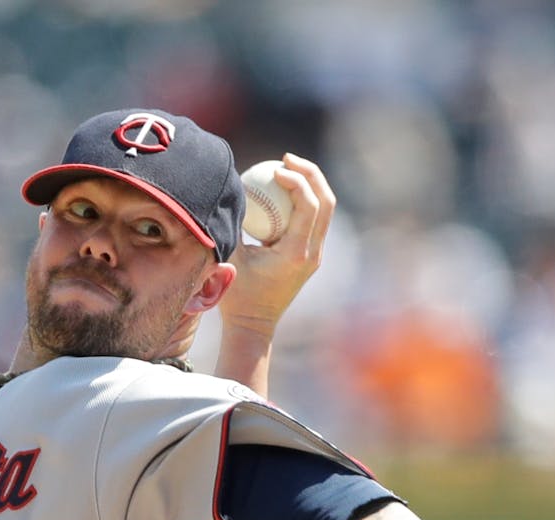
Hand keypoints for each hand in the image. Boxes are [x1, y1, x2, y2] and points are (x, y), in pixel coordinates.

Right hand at [212, 154, 335, 395]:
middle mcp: (312, 253)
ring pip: (326, 210)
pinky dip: (305, 200)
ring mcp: (315, 255)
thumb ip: (230, 223)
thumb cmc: (236, 295)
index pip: (308, 205)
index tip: (274, 168)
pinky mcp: (311, 256)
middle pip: (326, 201)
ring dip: (311, 184)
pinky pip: (316, 220)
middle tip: (286, 158)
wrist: (253, 325)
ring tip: (287, 168)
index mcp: (295, 253)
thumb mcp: (227, 256)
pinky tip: (284, 190)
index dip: (296, 179)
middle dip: (310, 173)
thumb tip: (228, 187)